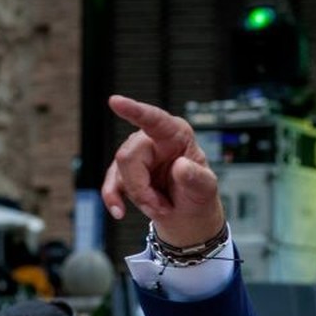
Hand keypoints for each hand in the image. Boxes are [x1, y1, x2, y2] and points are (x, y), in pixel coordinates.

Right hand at [102, 94, 225, 245]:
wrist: (188, 214)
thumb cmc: (198, 194)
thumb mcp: (206, 188)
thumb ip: (197, 177)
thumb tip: (181, 167)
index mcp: (175, 134)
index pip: (154, 120)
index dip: (134, 111)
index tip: (115, 101)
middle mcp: (152, 139)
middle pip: (128, 156)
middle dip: (142, 188)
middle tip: (163, 205)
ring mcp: (136, 155)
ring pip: (120, 173)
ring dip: (139, 197)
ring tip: (160, 206)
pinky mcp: (123, 172)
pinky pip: (110, 184)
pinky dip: (114, 199)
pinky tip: (119, 211)